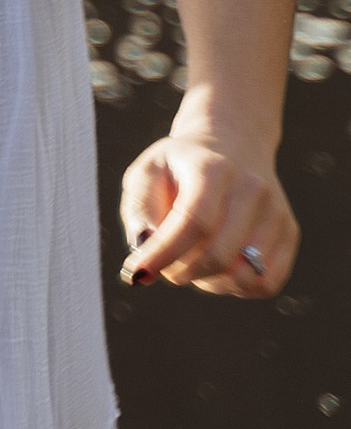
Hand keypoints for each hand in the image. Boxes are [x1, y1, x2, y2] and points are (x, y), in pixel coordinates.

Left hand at [119, 126, 297, 298]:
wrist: (232, 142)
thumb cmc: (179, 167)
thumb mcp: (147, 174)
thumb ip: (140, 211)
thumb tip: (144, 256)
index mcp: (213, 168)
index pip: (194, 222)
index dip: (165, 253)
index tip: (138, 272)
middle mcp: (252, 188)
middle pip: (219, 255)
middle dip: (182, 272)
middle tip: (165, 267)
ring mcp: (276, 211)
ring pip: (243, 276)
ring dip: (207, 281)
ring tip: (192, 259)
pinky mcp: (290, 231)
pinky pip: (265, 282)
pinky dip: (235, 286)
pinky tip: (219, 266)